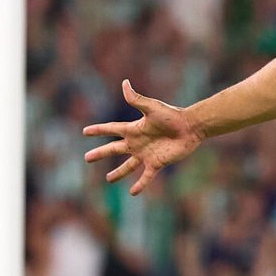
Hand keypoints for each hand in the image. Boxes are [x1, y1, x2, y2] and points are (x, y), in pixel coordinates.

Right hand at [82, 80, 203, 194]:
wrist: (190, 127)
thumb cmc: (172, 115)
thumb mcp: (151, 107)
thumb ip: (136, 99)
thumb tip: (124, 83)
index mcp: (133, 129)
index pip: (111, 129)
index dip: (98, 130)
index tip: (84, 132)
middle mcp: (137, 143)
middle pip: (114, 149)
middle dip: (100, 153)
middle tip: (86, 158)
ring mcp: (146, 154)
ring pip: (128, 166)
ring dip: (118, 173)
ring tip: (108, 180)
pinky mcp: (157, 163)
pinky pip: (146, 176)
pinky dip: (140, 185)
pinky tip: (133, 193)